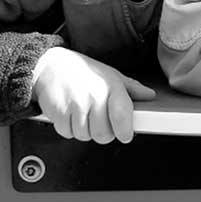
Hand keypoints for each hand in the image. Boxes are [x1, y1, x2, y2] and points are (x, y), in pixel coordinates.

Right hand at [31, 47, 154, 143]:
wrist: (50, 65)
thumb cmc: (84, 71)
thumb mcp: (111, 75)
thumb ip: (131, 88)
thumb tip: (150, 95)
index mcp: (111, 87)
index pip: (122, 116)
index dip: (125, 131)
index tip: (125, 134)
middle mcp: (95, 96)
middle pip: (103, 135)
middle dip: (103, 133)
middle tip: (99, 121)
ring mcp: (76, 105)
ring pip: (85, 136)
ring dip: (84, 130)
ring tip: (83, 114)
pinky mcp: (59, 113)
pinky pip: (68, 133)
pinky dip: (69, 129)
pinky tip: (70, 114)